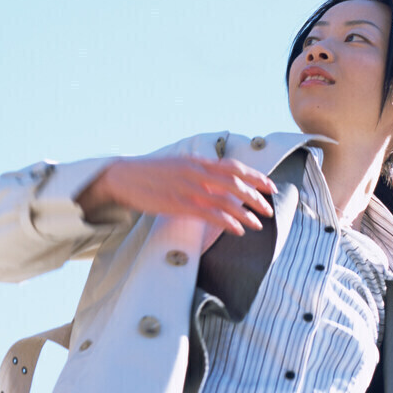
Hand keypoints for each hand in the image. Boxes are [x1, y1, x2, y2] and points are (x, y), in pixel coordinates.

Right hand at [76, 155, 277, 235]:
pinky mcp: (179, 203)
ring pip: (226, 200)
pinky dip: (228, 222)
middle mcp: (196, 173)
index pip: (234, 167)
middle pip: (236, 183)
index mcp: (197, 162)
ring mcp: (188, 188)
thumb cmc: (148, 174)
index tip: (270, 186)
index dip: (255, 177)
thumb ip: (196, 172)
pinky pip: (210, 213)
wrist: (123, 177)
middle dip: (256, 197)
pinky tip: (238, 229)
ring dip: (246, 213)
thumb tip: (215, 182)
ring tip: (258, 224)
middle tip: (269, 209)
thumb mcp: (177, 166)